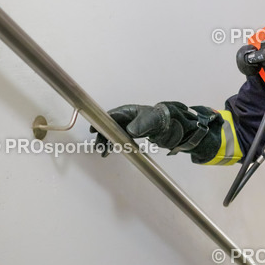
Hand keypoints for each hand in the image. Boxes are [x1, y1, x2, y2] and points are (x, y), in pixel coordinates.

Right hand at [91, 102, 208, 156]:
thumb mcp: (151, 120)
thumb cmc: (160, 118)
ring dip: (106, 142)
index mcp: (127, 111)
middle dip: (102, 136)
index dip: (101, 122)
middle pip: (108, 126)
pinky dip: (113, 145)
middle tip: (99, 147)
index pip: (110, 116)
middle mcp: (124, 118)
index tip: (94, 130)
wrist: (170, 126)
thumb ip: (141, 124)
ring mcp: (126, 126)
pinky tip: (109, 151)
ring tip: (103, 153)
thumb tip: (130, 130)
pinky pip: (117, 139)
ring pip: (111, 133)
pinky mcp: (129, 134)